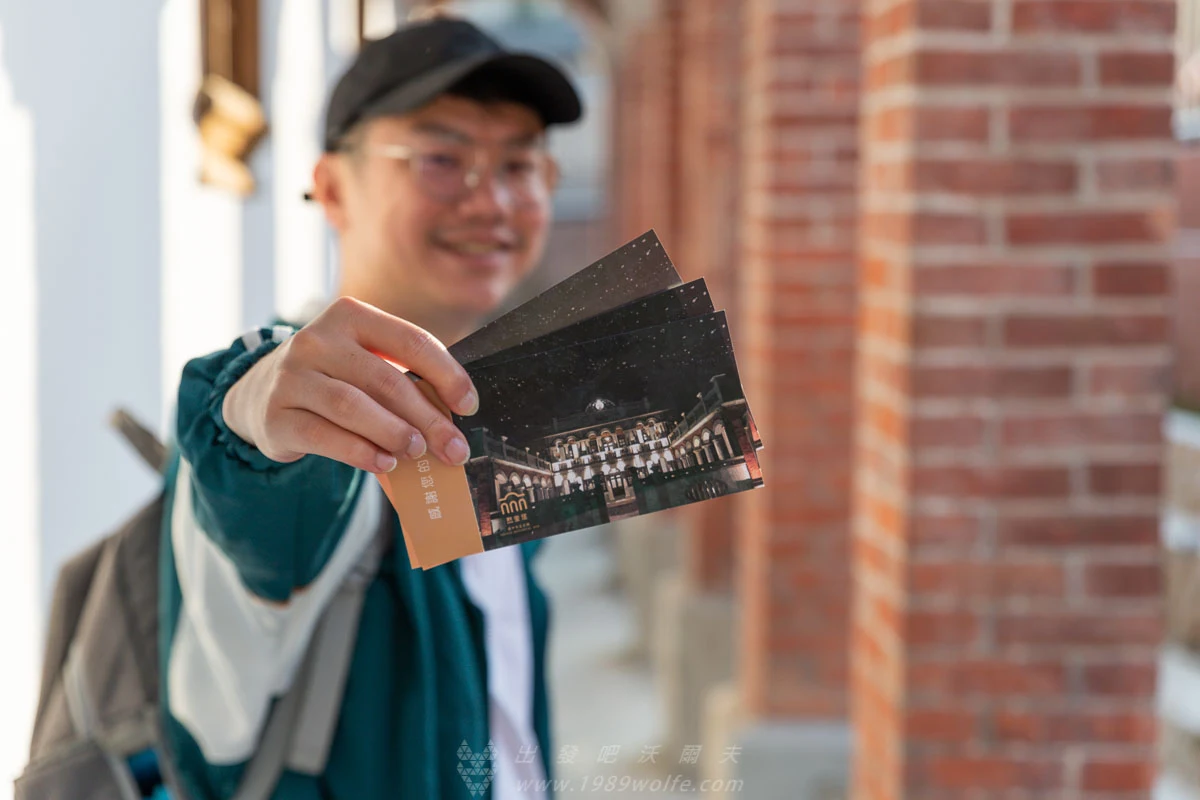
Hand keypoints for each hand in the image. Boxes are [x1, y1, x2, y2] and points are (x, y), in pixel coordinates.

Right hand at [221, 297, 477, 472]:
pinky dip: (360, 452)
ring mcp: (291, 377)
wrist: (260, 393)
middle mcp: (316, 340)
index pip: (410, 341)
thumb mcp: (363, 361)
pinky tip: (385, 463)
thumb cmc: (334, 378)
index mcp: (350, 316)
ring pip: (353, 406)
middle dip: (428, 417)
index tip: (469, 405)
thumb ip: (401, 378)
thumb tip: (451, 420)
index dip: (446, 374)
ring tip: (418, 452)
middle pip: (385, 379)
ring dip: (394, 433)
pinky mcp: (276, 415)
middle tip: (453, 447)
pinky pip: (325, 436)